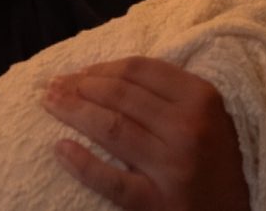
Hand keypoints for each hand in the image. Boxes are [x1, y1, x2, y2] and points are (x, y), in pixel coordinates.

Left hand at [43, 56, 248, 210]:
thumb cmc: (214, 160)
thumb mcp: (205, 117)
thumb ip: (166, 94)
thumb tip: (101, 74)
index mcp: (202, 99)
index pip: (139, 70)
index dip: (101, 67)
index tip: (77, 72)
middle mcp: (189, 129)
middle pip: (119, 96)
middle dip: (78, 87)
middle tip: (53, 86)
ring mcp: (173, 166)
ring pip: (111, 128)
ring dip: (73, 112)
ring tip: (50, 105)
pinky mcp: (158, 202)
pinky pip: (110, 180)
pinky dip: (81, 163)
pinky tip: (60, 149)